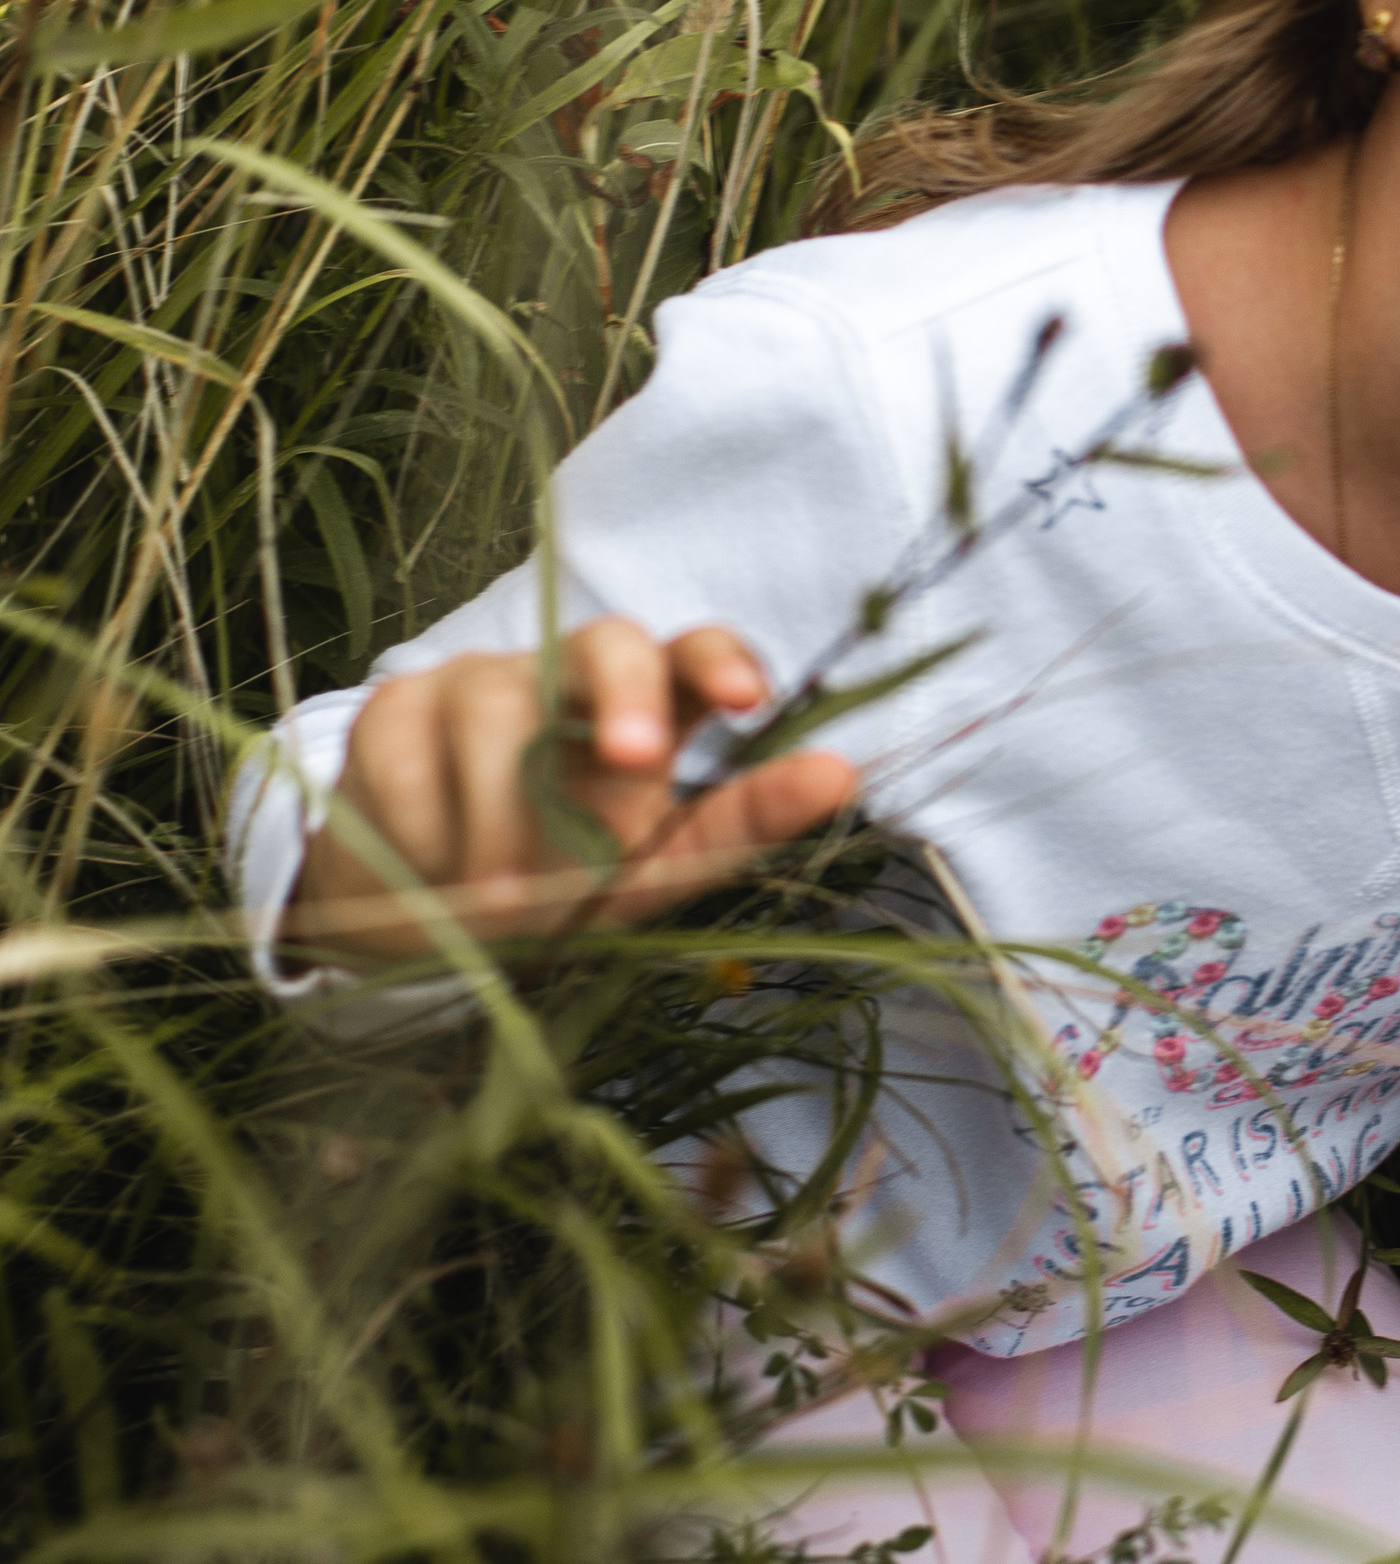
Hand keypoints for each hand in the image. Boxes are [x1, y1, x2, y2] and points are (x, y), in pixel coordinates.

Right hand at [288, 619, 860, 962]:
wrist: (424, 920)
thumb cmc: (560, 880)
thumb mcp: (656, 867)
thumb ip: (742, 820)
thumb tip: (841, 773)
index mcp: (646, 709)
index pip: (693, 655)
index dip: (721, 661)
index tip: (746, 700)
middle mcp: (565, 678)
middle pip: (606, 643)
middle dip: (626, 692)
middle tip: (636, 761)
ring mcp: (475, 683)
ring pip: (500, 709)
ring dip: (506, 813)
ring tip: (504, 894)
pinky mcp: (393, 713)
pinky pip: (410, 754)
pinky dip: (429, 828)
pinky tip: (435, 871)